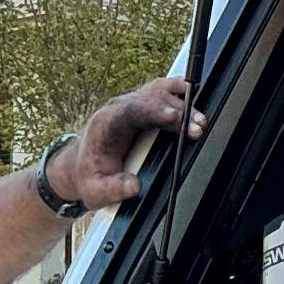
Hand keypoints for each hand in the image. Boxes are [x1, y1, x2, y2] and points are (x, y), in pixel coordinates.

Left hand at [54, 79, 206, 209]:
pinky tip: (194, 99)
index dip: (152, 109)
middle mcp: (119, 108)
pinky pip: (162, 92)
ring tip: (200, 121)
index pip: (130, 108)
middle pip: (150, 99)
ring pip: (159, 92)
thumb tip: (134, 186)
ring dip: (182, 103)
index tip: (172, 116)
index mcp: (105, 123)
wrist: (83, 166)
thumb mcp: (95, 190)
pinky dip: (179, 95)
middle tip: (197, 127)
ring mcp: (133, 105)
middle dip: (176, 111)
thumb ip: (113, 189)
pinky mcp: (144, 107)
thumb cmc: (90, 175)